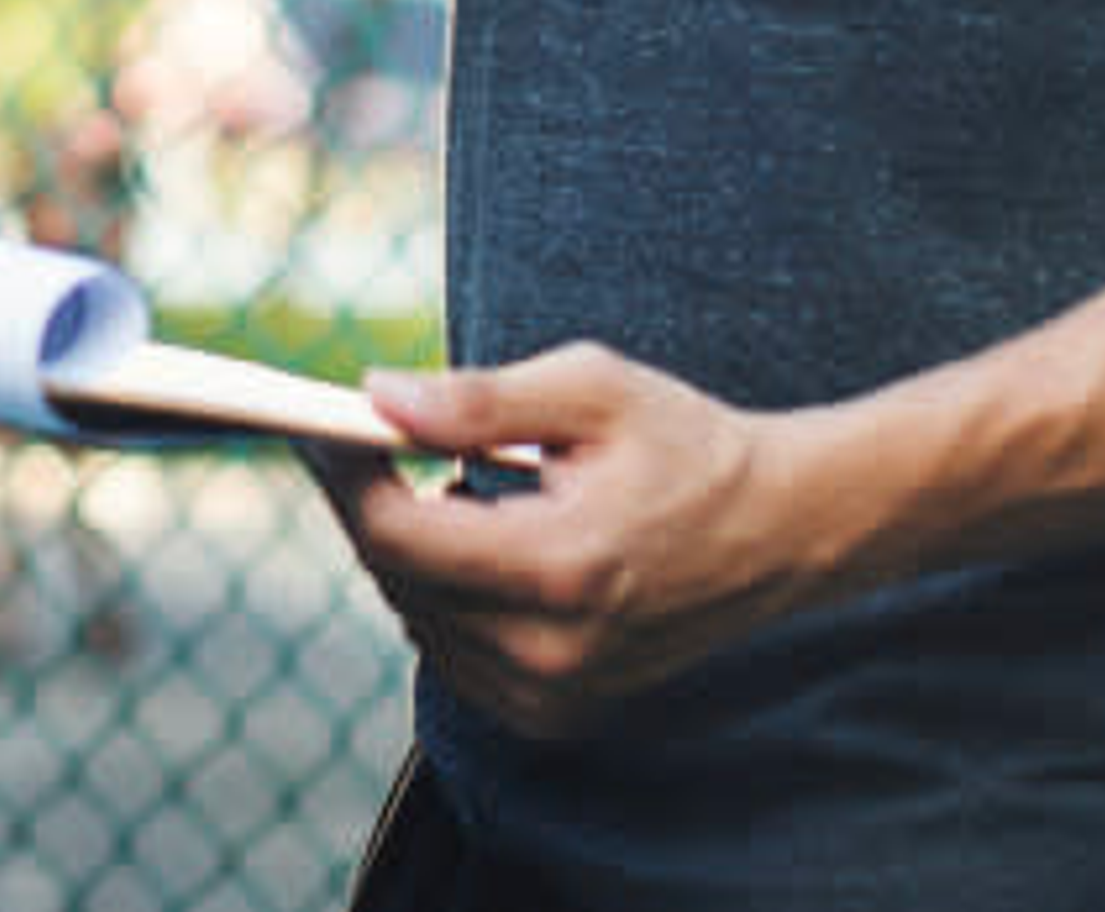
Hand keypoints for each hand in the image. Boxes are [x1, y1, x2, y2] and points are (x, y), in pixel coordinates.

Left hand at [303, 348, 823, 738]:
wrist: (780, 530)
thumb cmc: (685, 443)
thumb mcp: (590, 391)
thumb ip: (478, 399)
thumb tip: (376, 396)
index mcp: (558, 567)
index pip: (397, 536)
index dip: (346, 475)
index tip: (324, 425)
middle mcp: (550, 650)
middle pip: (397, 577)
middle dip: (371, 502)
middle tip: (372, 436)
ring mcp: (554, 694)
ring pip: (416, 617)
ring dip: (411, 549)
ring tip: (457, 483)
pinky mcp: (557, 713)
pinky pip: (453, 652)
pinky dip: (445, 595)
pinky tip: (488, 544)